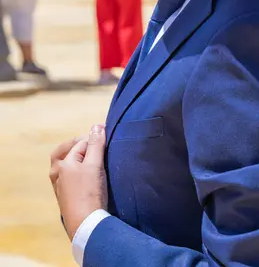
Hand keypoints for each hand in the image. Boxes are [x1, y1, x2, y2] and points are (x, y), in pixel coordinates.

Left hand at [50, 125, 106, 240]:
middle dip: (80, 146)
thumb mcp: (95, 165)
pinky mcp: (66, 198)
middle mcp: (58, 174)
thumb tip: (97, 125)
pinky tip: (87, 176)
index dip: (95, 139)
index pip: (81, 143)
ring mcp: (60, 187)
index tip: (108, 137)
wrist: (87, 224)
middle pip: (66, 152)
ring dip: (77, 159)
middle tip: (96, 144)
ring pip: (65, 166)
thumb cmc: (90, 192)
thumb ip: (96, 144)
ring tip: (91, 158)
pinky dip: (76, 172)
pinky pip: (68, 178)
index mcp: (63, 163)